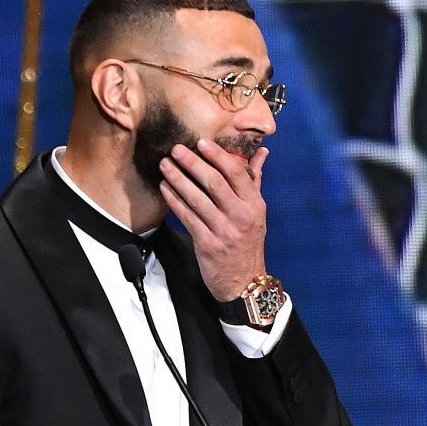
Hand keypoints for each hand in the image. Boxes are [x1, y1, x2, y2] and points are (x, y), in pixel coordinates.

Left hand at [158, 139, 270, 300]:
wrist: (245, 282)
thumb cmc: (248, 243)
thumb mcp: (257, 212)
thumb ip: (255, 181)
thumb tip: (261, 152)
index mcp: (255, 205)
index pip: (237, 173)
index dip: (218, 155)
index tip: (201, 142)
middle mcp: (241, 216)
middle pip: (214, 182)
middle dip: (193, 163)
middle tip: (176, 149)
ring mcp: (224, 231)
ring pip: (197, 198)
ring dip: (178, 179)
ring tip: (165, 165)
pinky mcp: (207, 244)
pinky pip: (187, 217)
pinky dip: (174, 200)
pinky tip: (165, 188)